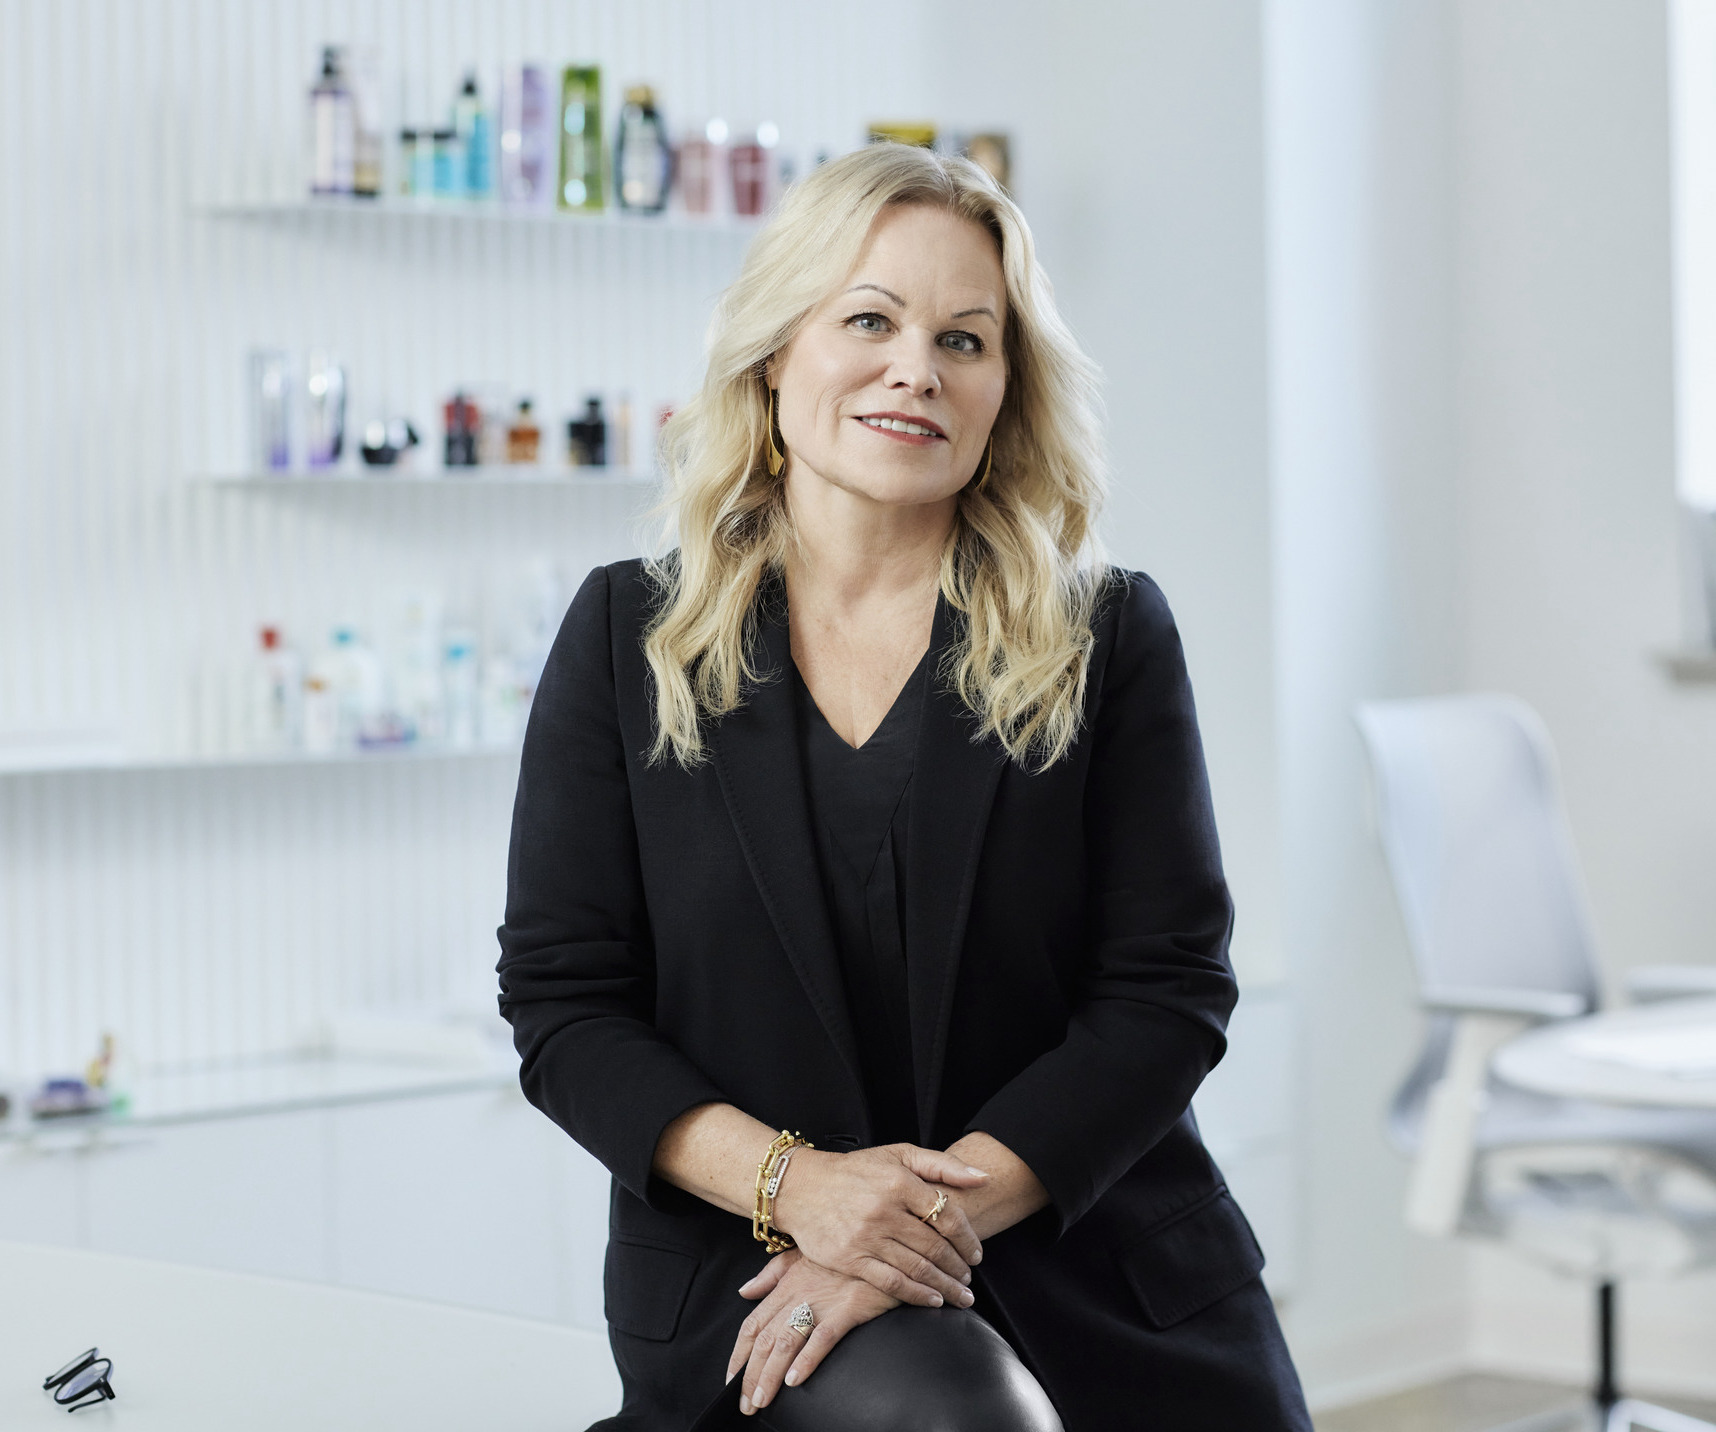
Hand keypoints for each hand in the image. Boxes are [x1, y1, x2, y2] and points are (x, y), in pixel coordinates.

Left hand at [728, 1249, 897, 1414]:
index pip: (753, 1324)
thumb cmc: (840, 1254)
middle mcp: (798, 1295)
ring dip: (770, 1374)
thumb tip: (744, 1291)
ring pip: (787, 1341)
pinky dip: (807, 1359)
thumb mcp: (801, 1255)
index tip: (730, 1381)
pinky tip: (795, 1380)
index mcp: (785, 1286)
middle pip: (765, 1339)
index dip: (739, 1355)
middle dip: (750, 1375)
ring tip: (761, 1400)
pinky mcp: (848, 1308)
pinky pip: (823, 1337)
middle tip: (745, 1404)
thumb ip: (771, 1274)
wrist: (877, 1244)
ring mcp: (822, 1302)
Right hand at [771, 1143, 987, 1307]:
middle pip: (935, 1248)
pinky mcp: (850, 1259)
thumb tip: (983, 1178)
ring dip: (945, 1286)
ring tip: (960, 1294)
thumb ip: (943, 1165)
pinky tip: (933, 1300)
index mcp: (899, 1182)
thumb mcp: (899, 1154)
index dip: (968, 1239)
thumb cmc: (856, 1171)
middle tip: (969, 1279)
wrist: (802, 1187)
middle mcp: (884, 1210)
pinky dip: (917, 1295)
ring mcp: (866, 1237)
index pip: (947, 1217)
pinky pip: (891, 1283)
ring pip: (917, 1269)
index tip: (976, 1253)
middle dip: (959, 1268)